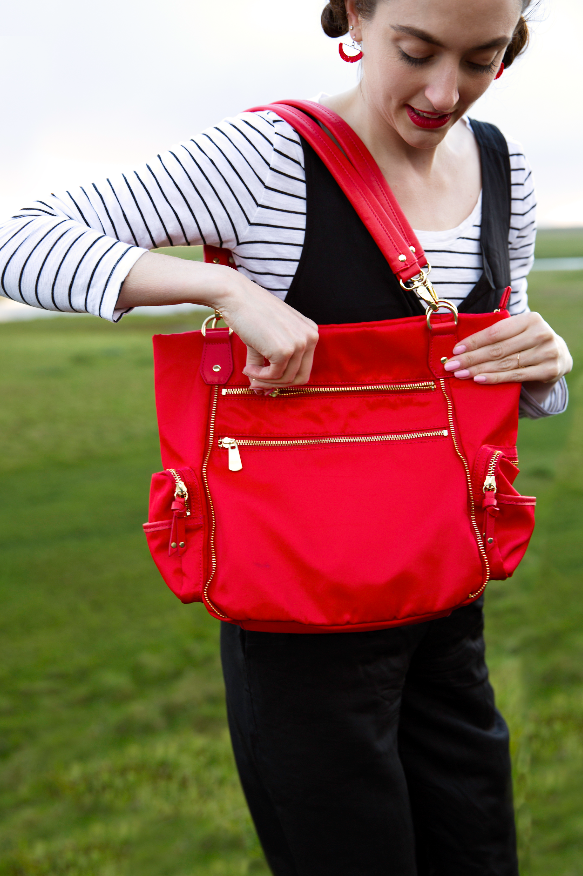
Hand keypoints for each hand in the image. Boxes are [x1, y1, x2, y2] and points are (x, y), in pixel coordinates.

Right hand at [214, 272, 318, 392]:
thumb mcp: (268, 338)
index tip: (267, 380)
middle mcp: (310, 337)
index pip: (305, 367)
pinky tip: (248, 368)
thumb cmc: (250, 313)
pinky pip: (274, 376)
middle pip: (301, 377)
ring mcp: (299, 344)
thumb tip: (261, 390)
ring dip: (266, 381)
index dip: (285, 378)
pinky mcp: (284, 351)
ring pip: (287, 379)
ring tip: (250, 372)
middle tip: (258, 383)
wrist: (236, 297)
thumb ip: (269, 364)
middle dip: (278, 384)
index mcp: (310, 332)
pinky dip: (259, 376)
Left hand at [442, 312, 571, 399]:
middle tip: (451, 365)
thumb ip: (497, 335)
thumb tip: (460, 347)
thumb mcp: (517, 332)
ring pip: (505, 363)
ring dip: (479, 369)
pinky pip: (516, 376)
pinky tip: (479, 380)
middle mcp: (541, 333)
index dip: (474, 342)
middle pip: (498, 349)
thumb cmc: (527, 342)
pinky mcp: (549, 370)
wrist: (559, 356)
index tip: (455, 350)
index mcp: (531, 319)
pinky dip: (495, 378)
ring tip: (461, 374)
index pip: (496, 332)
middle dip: (471, 358)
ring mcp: (547, 352)